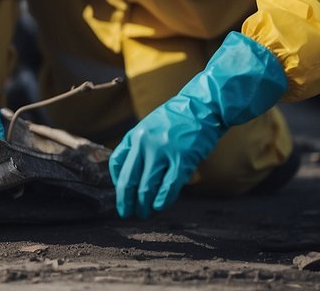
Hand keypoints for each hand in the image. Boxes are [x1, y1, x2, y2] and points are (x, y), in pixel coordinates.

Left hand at [109, 31, 285, 217]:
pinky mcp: (183, 159)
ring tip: (143, 214)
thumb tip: (132, 171)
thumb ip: (140, 145)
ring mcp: (163, 151)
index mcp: (135, 135)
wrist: (203, 106)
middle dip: (126, 199)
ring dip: (144, 204)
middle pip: (129, 179)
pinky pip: (169, 185)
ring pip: (147, 186)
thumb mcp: (150, 126)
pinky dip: (162, 199)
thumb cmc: (177, 119)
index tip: (121, 193)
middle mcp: (145, 144)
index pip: (117, 163)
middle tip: (126, 213)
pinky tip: (158, 207)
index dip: (117, 182)